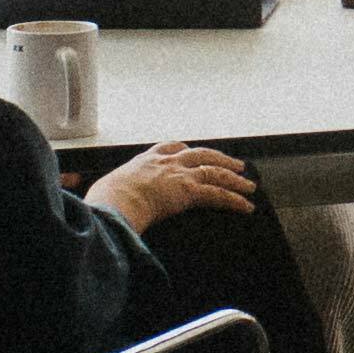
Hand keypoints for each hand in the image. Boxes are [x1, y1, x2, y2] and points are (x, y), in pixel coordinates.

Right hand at [93, 143, 255, 228]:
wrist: (114, 200)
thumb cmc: (106, 199)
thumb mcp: (109, 188)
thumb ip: (115, 191)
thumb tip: (104, 203)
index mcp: (146, 160)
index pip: (170, 146)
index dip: (185, 149)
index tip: (193, 151)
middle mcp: (166, 162)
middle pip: (201, 154)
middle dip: (220, 158)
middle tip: (236, 164)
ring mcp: (180, 174)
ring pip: (215, 172)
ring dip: (235, 180)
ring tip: (249, 186)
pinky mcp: (189, 190)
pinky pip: (218, 194)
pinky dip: (234, 200)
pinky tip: (246, 206)